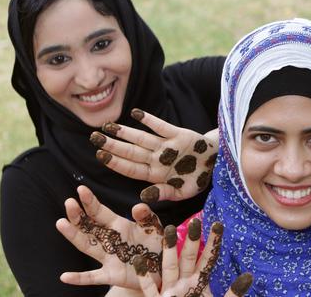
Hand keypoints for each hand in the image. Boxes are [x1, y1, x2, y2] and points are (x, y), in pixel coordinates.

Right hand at [56, 186, 162, 288]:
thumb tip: (138, 207)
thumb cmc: (154, 243)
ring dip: (73, 235)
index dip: (90, 201)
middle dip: (78, 215)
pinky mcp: (112, 275)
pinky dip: (79, 278)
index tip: (80, 189)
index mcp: (117, 225)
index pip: (100, 211)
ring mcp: (108, 258)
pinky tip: (65, 277)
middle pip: (88, 226)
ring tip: (61, 223)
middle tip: (69, 203)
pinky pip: (93, 277)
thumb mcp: (152, 226)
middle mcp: (109, 240)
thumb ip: (146, 216)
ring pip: (87, 245)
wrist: (162, 266)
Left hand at [91, 108, 217, 202]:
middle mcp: (157, 159)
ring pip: (141, 138)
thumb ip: (164, 194)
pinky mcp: (178, 134)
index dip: (115, 162)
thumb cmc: (198, 179)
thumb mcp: (183, 192)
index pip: (131, 168)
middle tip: (93, 137)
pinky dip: (149, 120)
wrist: (217, 163)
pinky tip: (135, 114)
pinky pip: (161, 126)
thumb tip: (142, 196)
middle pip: (131, 151)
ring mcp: (166, 146)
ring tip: (107, 126)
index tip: (100, 155)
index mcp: (156, 175)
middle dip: (112, 145)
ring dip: (124, 132)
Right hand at [134, 220, 252, 296]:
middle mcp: (184, 282)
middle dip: (191, 240)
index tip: (218, 224)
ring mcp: (170, 291)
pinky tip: (140, 259)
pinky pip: (149, 287)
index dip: (213, 242)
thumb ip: (233, 293)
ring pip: (169, 266)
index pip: (208, 258)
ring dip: (168, 249)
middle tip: (195, 221)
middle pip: (188, 257)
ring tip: (168, 229)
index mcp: (200, 282)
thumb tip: (249, 276)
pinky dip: (144, 274)